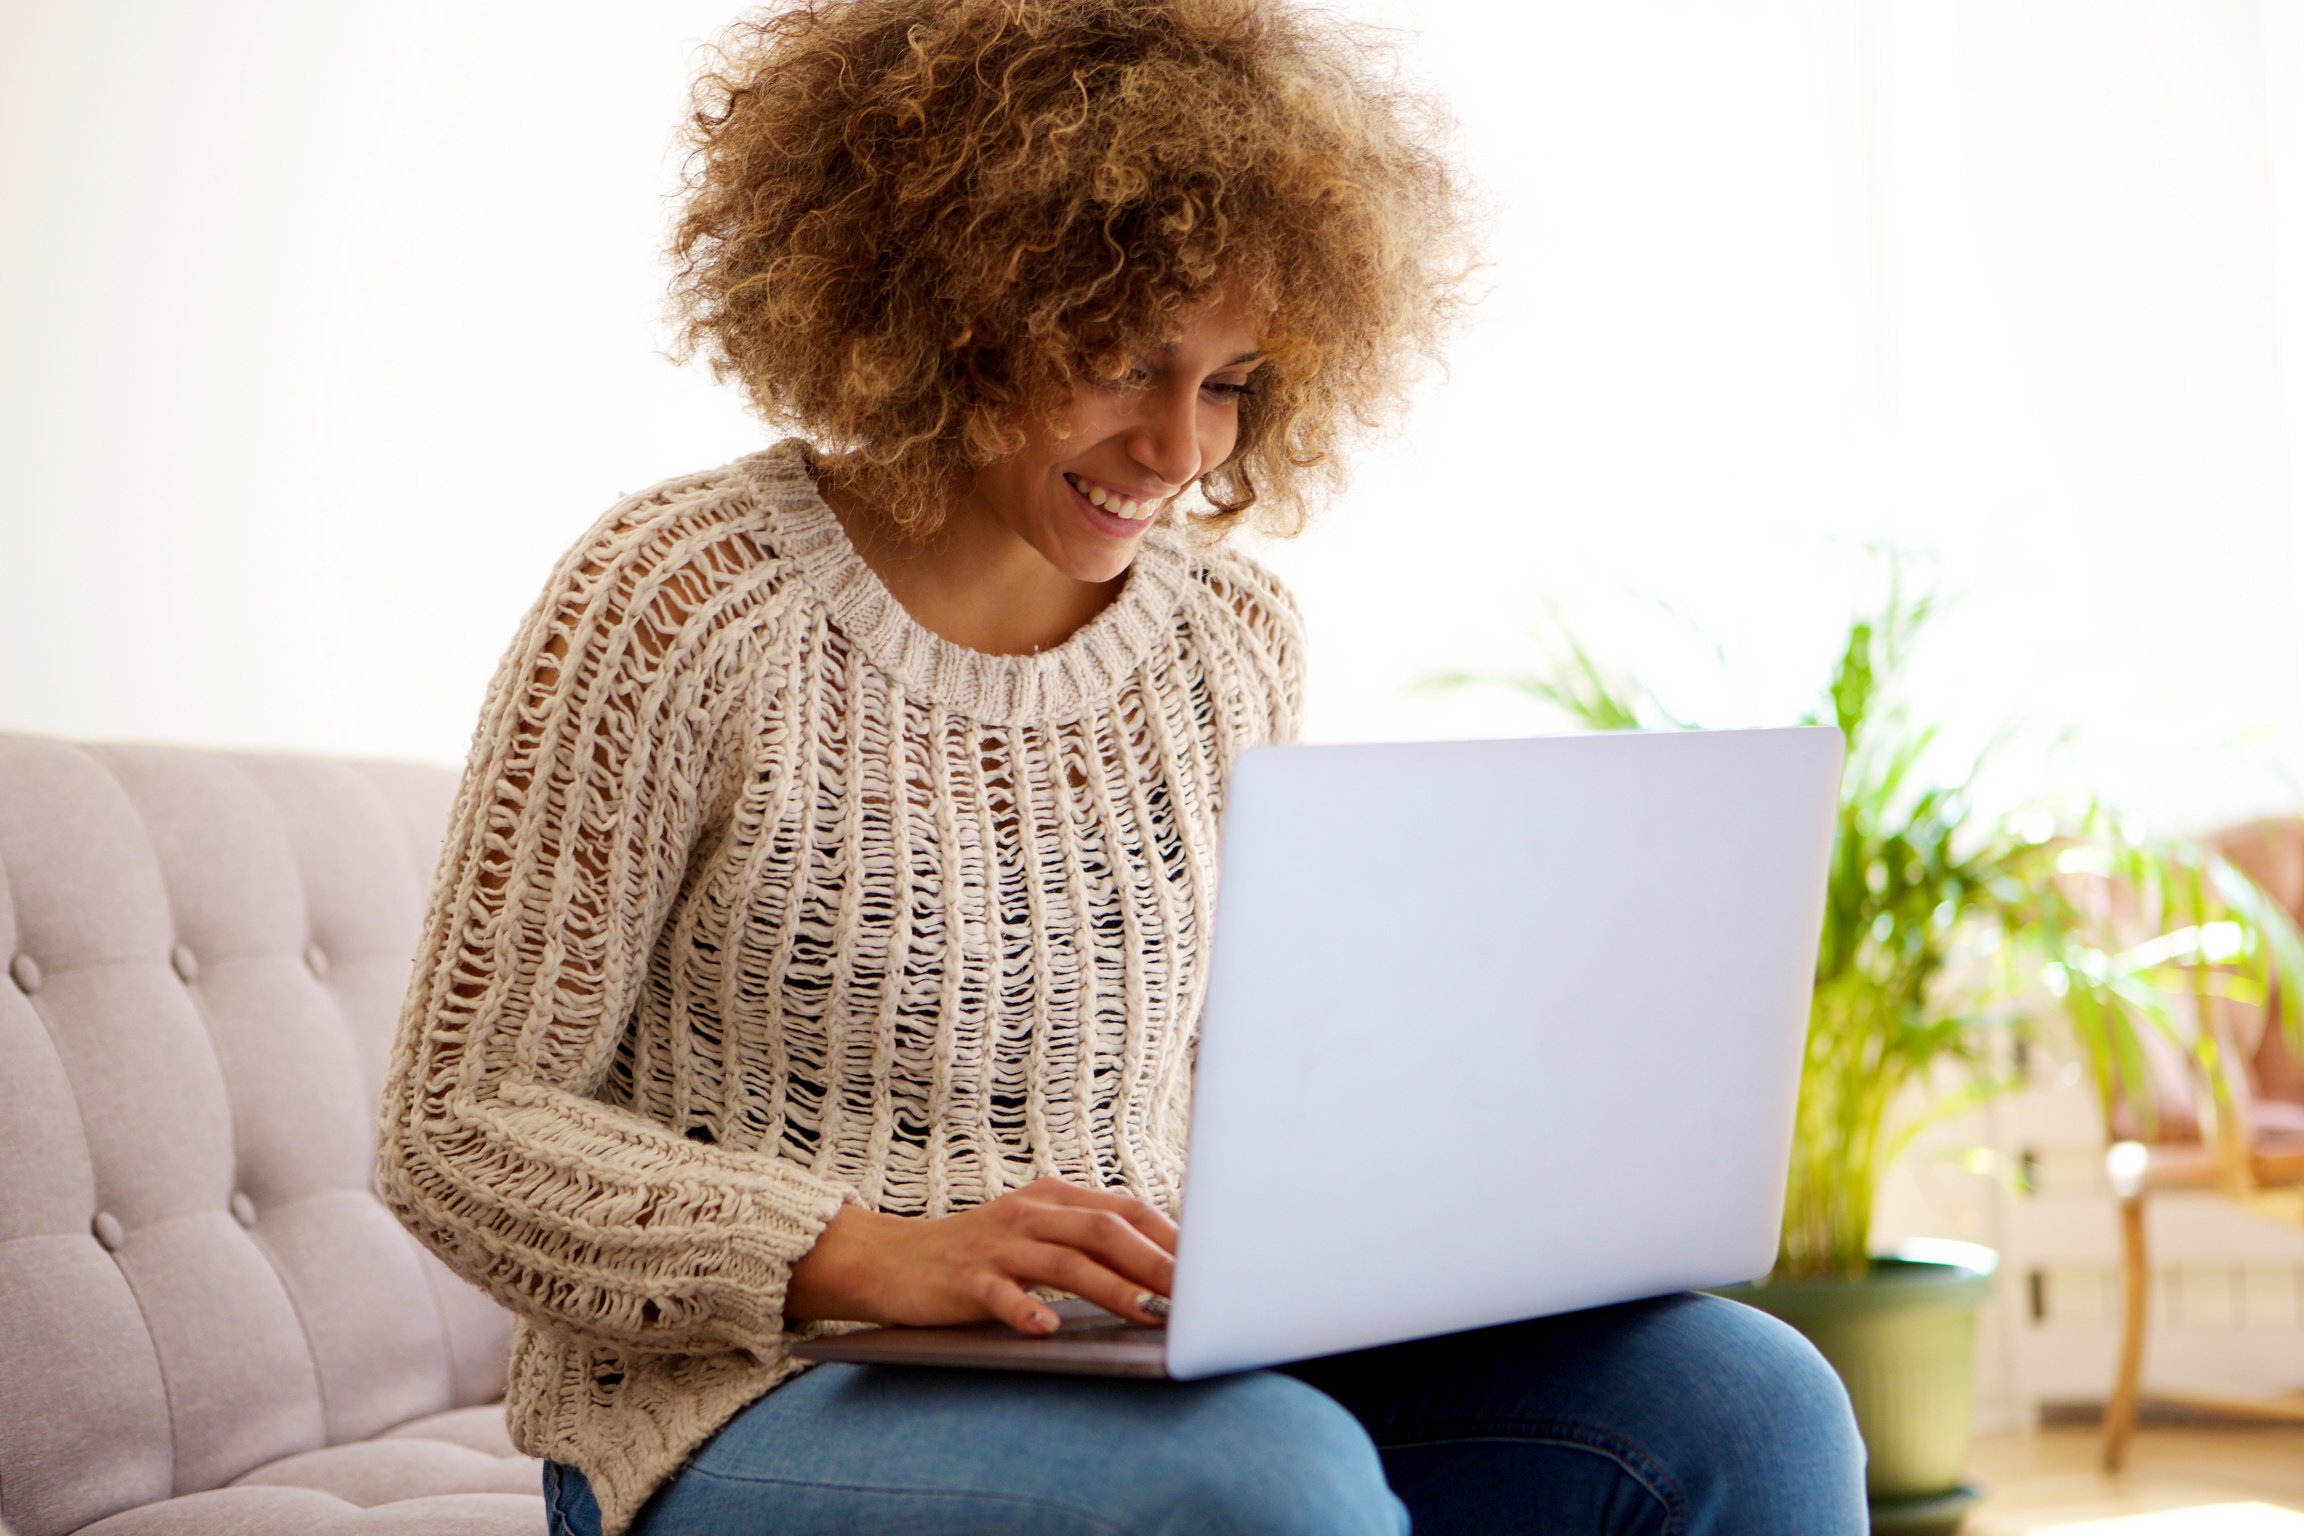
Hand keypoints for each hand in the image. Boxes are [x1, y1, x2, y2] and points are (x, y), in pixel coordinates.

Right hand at [785, 1176, 1177, 1334]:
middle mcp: (1029, 1216)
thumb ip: (1085, 1243)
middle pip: (1103, 1231)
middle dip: (1154, 1261)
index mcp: (1052, 1200)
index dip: (1168, 1234)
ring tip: (1148, 1312)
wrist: (890, 1259)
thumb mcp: (1033, 1234)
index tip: (1211, 1262)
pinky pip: (999, 1294)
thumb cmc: (976, 1253)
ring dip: (1111, 1288)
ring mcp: (996, 1247)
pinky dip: (1025, 1311)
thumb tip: (1159, 1271)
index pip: (1123, 1210)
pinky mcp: (964, 1280)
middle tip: (1196, 1293)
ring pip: (1063, 1263)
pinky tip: (1047, 1328)